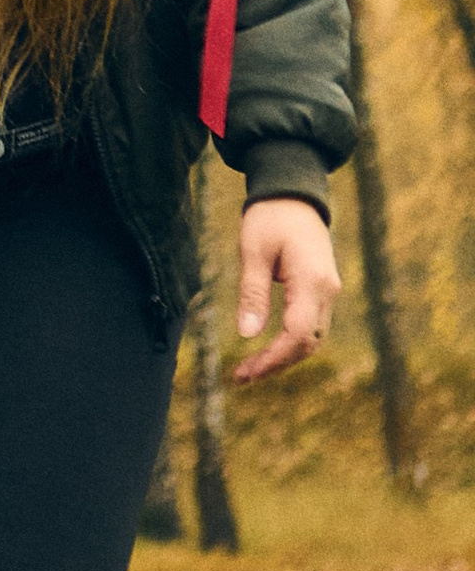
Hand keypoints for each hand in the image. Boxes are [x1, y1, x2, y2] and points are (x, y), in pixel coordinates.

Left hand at [232, 196, 339, 382]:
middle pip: (308, 343)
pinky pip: (311, 325)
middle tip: (242, 376)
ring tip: (251, 369)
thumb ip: (252, 292)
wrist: (294, 194)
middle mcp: (327, 290)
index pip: (297, 334)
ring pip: (312, 337)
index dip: (274, 358)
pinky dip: (291, 343)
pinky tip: (268, 349)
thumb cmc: (270, 217)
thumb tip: (247, 334)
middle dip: (277, 363)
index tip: (247, 372)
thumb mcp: (253, 250)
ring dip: (284, 356)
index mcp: (312, 281)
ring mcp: (328, 291)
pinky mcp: (322, 289)